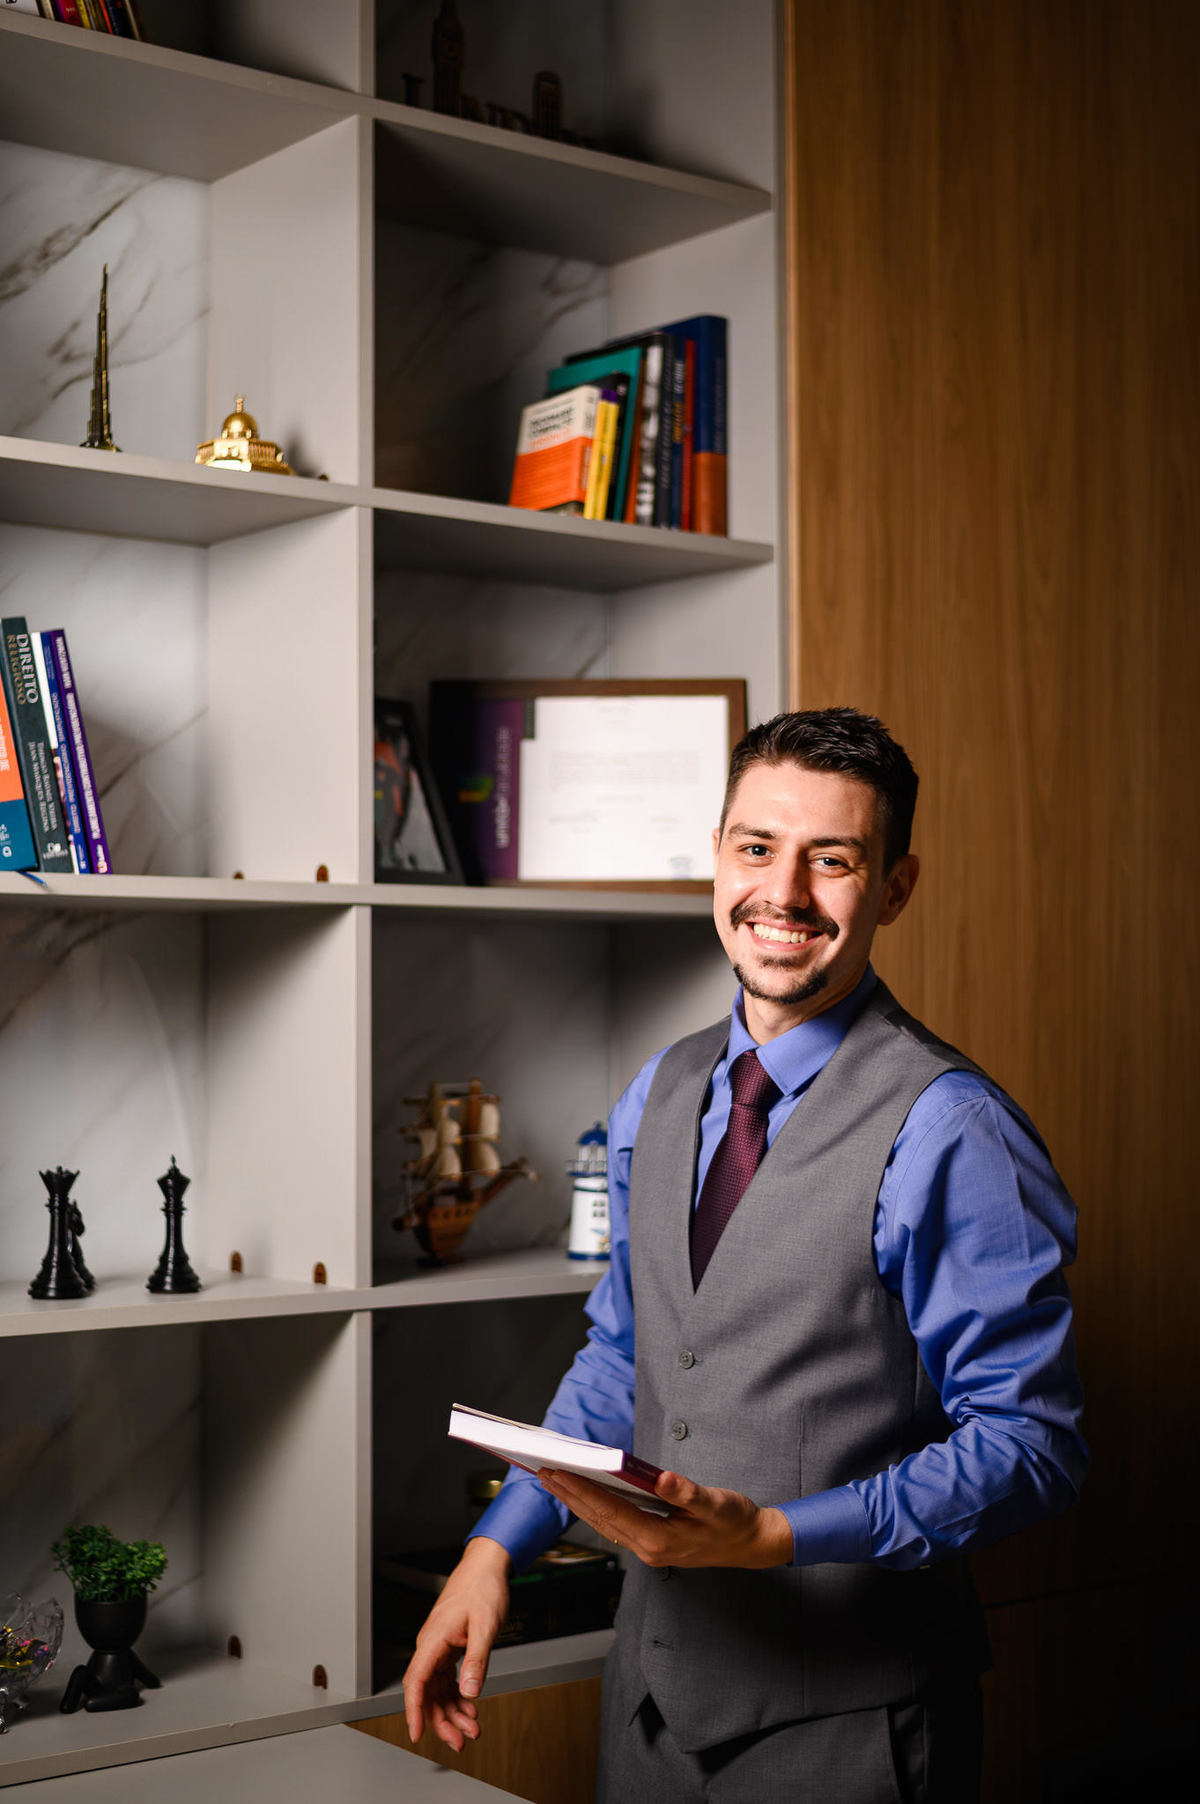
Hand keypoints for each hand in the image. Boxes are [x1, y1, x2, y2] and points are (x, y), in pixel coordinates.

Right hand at [401, 1535, 511, 1750]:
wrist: (487, 1565)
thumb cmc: (483, 1587)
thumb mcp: (485, 1626)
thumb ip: (476, 1660)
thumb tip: (469, 1692)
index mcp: (434, 1639)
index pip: (416, 1682)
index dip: (413, 1711)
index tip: (416, 1734)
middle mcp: (432, 1645)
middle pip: (427, 1692)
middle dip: (441, 1720)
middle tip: (460, 1741)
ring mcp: (439, 1646)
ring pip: (438, 1689)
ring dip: (452, 1712)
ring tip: (471, 1728)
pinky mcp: (449, 1646)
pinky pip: (447, 1678)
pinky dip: (458, 1696)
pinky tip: (470, 1707)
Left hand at [538, 1467, 792, 1569]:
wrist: (750, 1544)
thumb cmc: (734, 1522)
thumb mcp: (715, 1504)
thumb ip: (688, 1493)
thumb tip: (663, 1479)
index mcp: (660, 1538)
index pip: (611, 1511)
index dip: (583, 1491)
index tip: (559, 1473)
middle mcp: (649, 1548)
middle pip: (600, 1519)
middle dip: (570, 1495)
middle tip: (543, 1472)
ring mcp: (649, 1550)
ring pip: (604, 1524)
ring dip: (578, 1503)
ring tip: (555, 1482)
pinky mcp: (653, 1544)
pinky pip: (616, 1526)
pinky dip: (596, 1509)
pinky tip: (586, 1497)